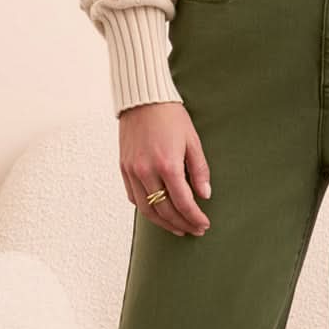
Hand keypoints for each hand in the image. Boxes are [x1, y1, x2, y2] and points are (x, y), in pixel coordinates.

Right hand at [118, 101, 211, 236]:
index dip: (194, 218)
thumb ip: (199, 170)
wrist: (143, 98)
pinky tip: (158, 211)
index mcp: (167, 165)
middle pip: (164, 210)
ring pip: (147, 209)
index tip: (204, 225)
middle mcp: (147, 171)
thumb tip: (204, 195)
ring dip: (163, 222)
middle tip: (194, 230)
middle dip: (181, 223)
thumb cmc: (171, 116)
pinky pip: (134, 197)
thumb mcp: (193, 141)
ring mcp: (132, 171)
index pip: (183, 202)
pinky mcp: (124, 168)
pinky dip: (147, 209)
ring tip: (178, 227)